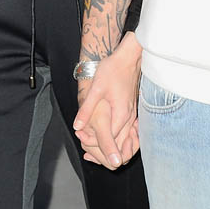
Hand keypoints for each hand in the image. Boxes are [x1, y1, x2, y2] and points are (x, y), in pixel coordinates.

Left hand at [73, 33, 141, 168]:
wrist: (128, 57)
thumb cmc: (113, 69)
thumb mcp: (96, 89)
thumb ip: (87, 109)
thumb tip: (77, 126)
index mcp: (121, 114)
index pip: (110, 141)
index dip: (95, 145)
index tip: (83, 143)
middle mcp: (129, 118)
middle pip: (120, 146)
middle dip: (102, 151)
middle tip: (85, 149)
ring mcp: (132, 115)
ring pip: (124, 140)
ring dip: (109, 146)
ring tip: (91, 146)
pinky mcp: (130, 111)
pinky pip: (125, 132)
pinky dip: (115, 138)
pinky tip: (102, 135)